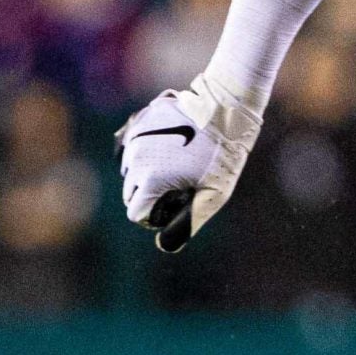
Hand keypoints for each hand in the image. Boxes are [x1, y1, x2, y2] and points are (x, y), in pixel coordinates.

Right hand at [116, 73, 264, 251]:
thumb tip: (166, 245)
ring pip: (131, 168)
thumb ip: (188, 222)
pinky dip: (147, 151)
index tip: (173, 206)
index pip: (135, 213)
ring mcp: (135, 138)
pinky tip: (172, 145)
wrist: (224, 109)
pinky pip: (135, 146)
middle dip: (149, 195)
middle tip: (178, 186)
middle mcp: (136, 159)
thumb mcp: (214, 195)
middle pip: (130, 192)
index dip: (153, 216)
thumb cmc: (223, 155)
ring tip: (177, 164)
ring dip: (147, 172)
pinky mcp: (138, 121)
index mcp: (151, 180)